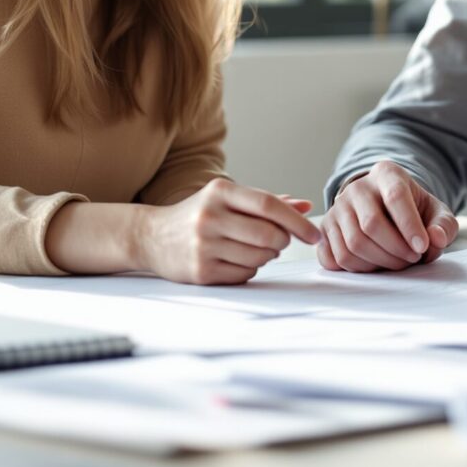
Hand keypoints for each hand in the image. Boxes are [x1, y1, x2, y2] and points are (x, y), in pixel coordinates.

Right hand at [137, 179, 320, 284]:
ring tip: (253, 248)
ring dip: (267, 256)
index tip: (314, 234)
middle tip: (278, 240)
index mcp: (220, 191)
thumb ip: (268, 202)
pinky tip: (236, 260)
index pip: (268, 205)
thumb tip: (305, 205)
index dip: (297, 221)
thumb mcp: (228, 199)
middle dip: (283, 241)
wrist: (151, 237)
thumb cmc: (199, 215)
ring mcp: (204, 245)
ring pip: (260, 257)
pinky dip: (250, 269)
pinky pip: (245, 274)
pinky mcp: (201, 271)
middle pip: (269, 235)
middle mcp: (210, 216)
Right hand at [318, 160, 458, 272]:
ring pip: (353, 244)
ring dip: (379, 263)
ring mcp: (337, 207)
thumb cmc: (413, 210)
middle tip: (413, 258)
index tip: (422, 248)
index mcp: (386, 173)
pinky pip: (336, 257)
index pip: (395, 197)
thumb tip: (435, 239)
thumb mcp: (436, 212)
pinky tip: (375, 265)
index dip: (409, 226)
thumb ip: (444, 226)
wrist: (385, 207)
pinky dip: (358, 269)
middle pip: (371, 224)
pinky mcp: (325, 228)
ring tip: (398, 262)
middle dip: (396, 250)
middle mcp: (357, 187)